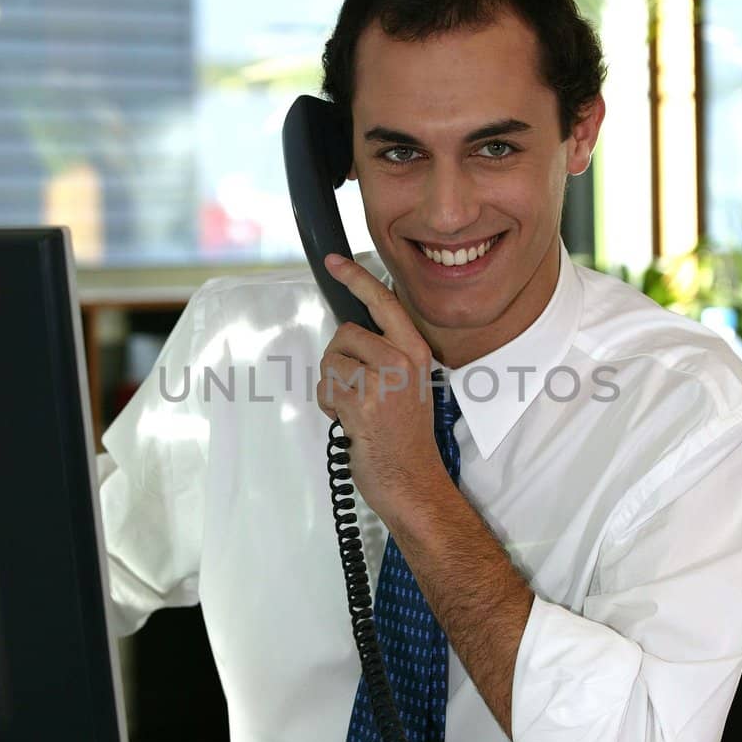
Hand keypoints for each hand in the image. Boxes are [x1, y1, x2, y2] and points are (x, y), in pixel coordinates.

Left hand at [316, 255, 452, 521]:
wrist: (412, 480)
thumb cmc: (404, 437)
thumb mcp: (406, 385)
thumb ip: (384, 355)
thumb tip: (349, 333)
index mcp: (415, 352)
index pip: (385, 303)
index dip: (357, 278)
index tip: (334, 261)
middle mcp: (402, 361)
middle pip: (345, 333)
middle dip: (338, 361)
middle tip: (356, 391)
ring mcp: (382, 382)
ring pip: (331, 362)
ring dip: (332, 388)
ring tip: (355, 410)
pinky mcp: (362, 403)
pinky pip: (326, 388)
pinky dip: (329, 406)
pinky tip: (349, 423)